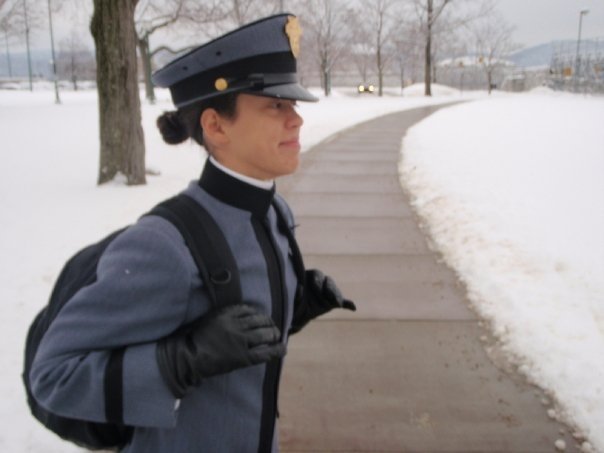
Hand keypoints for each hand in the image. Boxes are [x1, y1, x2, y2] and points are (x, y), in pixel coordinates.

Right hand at [156, 304, 284, 397]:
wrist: (189, 358)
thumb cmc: (197, 338)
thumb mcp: (210, 318)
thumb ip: (226, 315)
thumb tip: (246, 314)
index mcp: (226, 314)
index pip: (248, 309)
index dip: (258, 313)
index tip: (261, 316)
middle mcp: (236, 325)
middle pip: (260, 321)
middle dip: (269, 323)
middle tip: (273, 326)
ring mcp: (240, 341)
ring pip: (264, 335)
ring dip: (274, 334)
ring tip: (277, 335)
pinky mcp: (243, 357)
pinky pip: (264, 353)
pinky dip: (275, 350)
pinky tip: (282, 349)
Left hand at [291, 270, 355, 333]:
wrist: (296, 312)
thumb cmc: (292, 301)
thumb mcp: (291, 297)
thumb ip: (295, 293)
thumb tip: (299, 287)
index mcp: (311, 277)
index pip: (317, 275)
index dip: (317, 281)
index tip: (315, 286)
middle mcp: (322, 283)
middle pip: (328, 282)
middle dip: (330, 288)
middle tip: (329, 294)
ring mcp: (328, 293)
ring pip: (335, 291)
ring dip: (337, 296)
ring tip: (338, 303)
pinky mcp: (333, 302)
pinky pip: (343, 302)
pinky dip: (348, 304)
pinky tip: (353, 308)